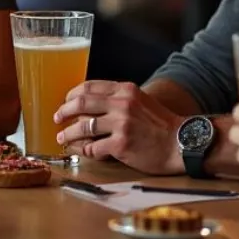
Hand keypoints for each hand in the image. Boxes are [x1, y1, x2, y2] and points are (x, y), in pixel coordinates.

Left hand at [53, 80, 186, 172]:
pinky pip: (93, 148)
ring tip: (62, 138)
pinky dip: (83, 150)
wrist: (181, 143)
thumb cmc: (161, 125)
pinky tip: (80, 152)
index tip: (66, 102)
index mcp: (125, 90)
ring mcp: (121, 124)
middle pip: (81, 103)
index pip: (89, 86)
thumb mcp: (141, 101)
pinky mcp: (121, 144)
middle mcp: (122, 103)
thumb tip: (91, 104)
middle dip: (64, 111)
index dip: (72, 95)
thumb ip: (118, 99)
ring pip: (83, 127)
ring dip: (68, 134)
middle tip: (57, 118)